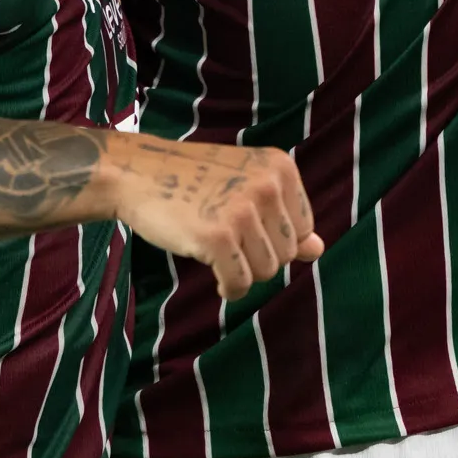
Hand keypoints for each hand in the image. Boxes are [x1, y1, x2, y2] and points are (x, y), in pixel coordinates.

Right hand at [101, 134, 323, 298]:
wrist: (139, 173)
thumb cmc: (194, 181)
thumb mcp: (246, 187)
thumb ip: (285, 218)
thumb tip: (318, 250)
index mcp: (280, 168)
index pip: (305, 229)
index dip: (275, 240)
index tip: (247, 231)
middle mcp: (267, 186)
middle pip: (287, 253)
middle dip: (259, 259)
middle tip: (228, 241)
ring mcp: (242, 211)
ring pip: (266, 271)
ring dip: (243, 274)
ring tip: (220, 254)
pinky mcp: (217, 237)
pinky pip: (239, 283)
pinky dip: (230, 289)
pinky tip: (216, 278)